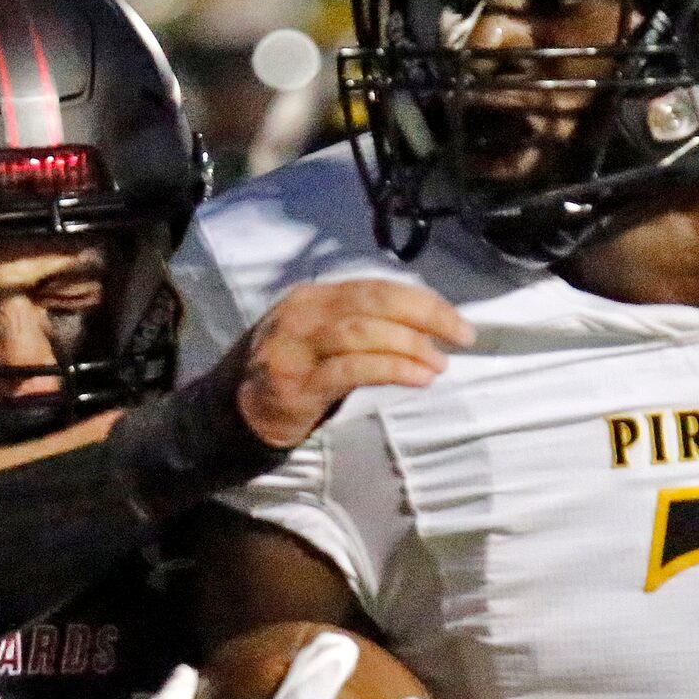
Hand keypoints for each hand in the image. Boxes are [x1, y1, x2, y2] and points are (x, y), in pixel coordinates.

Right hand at [237, 280, 475, 447]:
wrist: (238, 410)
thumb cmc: (292, 370)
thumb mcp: (320, 334)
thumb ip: (362, 324)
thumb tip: (425, 329)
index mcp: (314, 296)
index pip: (377, 288)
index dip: (422, 301)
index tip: (456, 321)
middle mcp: (304, 314)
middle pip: (374, 302)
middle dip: (425, 315)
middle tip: (460, 335)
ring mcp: (298, 348)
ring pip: (364, 333)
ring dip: (410, 346)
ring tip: (438, 363)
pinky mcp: (299, 384)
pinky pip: (353, 369)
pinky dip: (391, 369)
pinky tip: (418, 378)